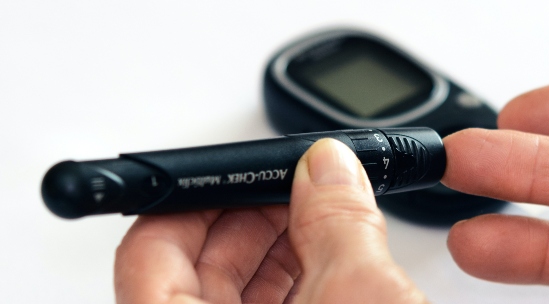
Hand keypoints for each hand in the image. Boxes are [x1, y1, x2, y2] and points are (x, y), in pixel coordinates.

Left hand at [115, 139, 425, 303]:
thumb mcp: (360, 296)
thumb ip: (339, 220)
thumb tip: (329, 167)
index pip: (150, 250)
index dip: (194, 197)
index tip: (237, 169)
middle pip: (195, 268)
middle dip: (251, 216)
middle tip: (297, 184)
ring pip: (236, 294)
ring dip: (281, 247)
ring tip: (326, 213)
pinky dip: (301, 281)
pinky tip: (335, 254)